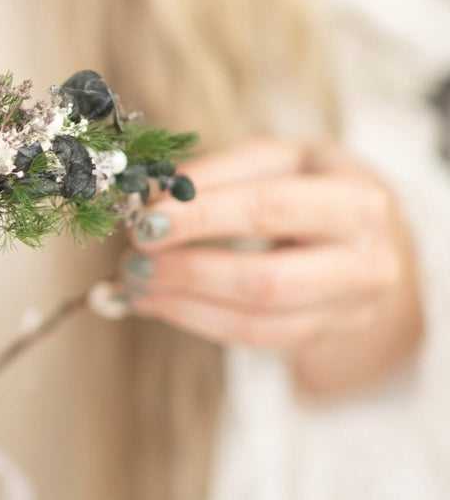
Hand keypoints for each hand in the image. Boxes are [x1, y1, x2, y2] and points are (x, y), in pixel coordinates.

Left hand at [95, 137, 423, 396]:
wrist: (366, 238)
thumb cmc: (309, 186)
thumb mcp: (275, 161)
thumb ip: (217, 173)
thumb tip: (149, 199)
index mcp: (356, 198)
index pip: (268, 209)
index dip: (201, 217)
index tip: (145, 220)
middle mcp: (366, 260)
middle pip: (267, 279)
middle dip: (189, 270)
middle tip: (133, 258)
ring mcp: (350, 308)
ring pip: (257, 319)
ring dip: (183, 303)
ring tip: (135, 283)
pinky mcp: (325, 336)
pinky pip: (254, 339)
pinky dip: (196, 320)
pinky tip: (158, 302)